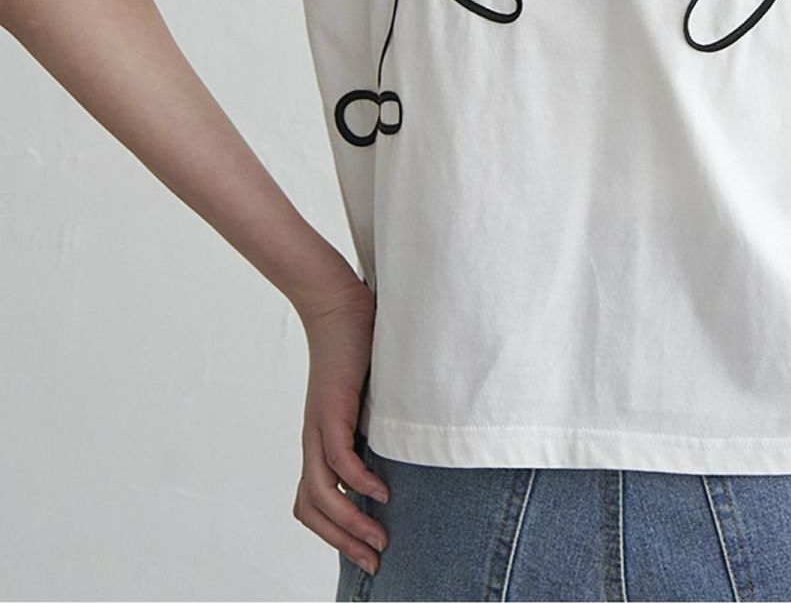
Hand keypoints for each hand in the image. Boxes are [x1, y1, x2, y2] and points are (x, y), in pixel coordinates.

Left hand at [291, 277, 390, 576]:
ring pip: (321, 494)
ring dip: (349, 524)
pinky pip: (339, 460)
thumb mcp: (368, 397)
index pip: (313, 504)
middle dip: (343, 542)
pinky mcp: (332, 409)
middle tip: (375, 562)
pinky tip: (382, 493)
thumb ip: (376, 423)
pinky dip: (358, 483)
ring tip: (379, 540)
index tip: (368, 548)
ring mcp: (319, 426)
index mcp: (320, 441)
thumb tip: (402, 446)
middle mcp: (314, 440)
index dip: (335, 532)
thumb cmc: (357, 346)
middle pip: (312, 510)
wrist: (337, 304)